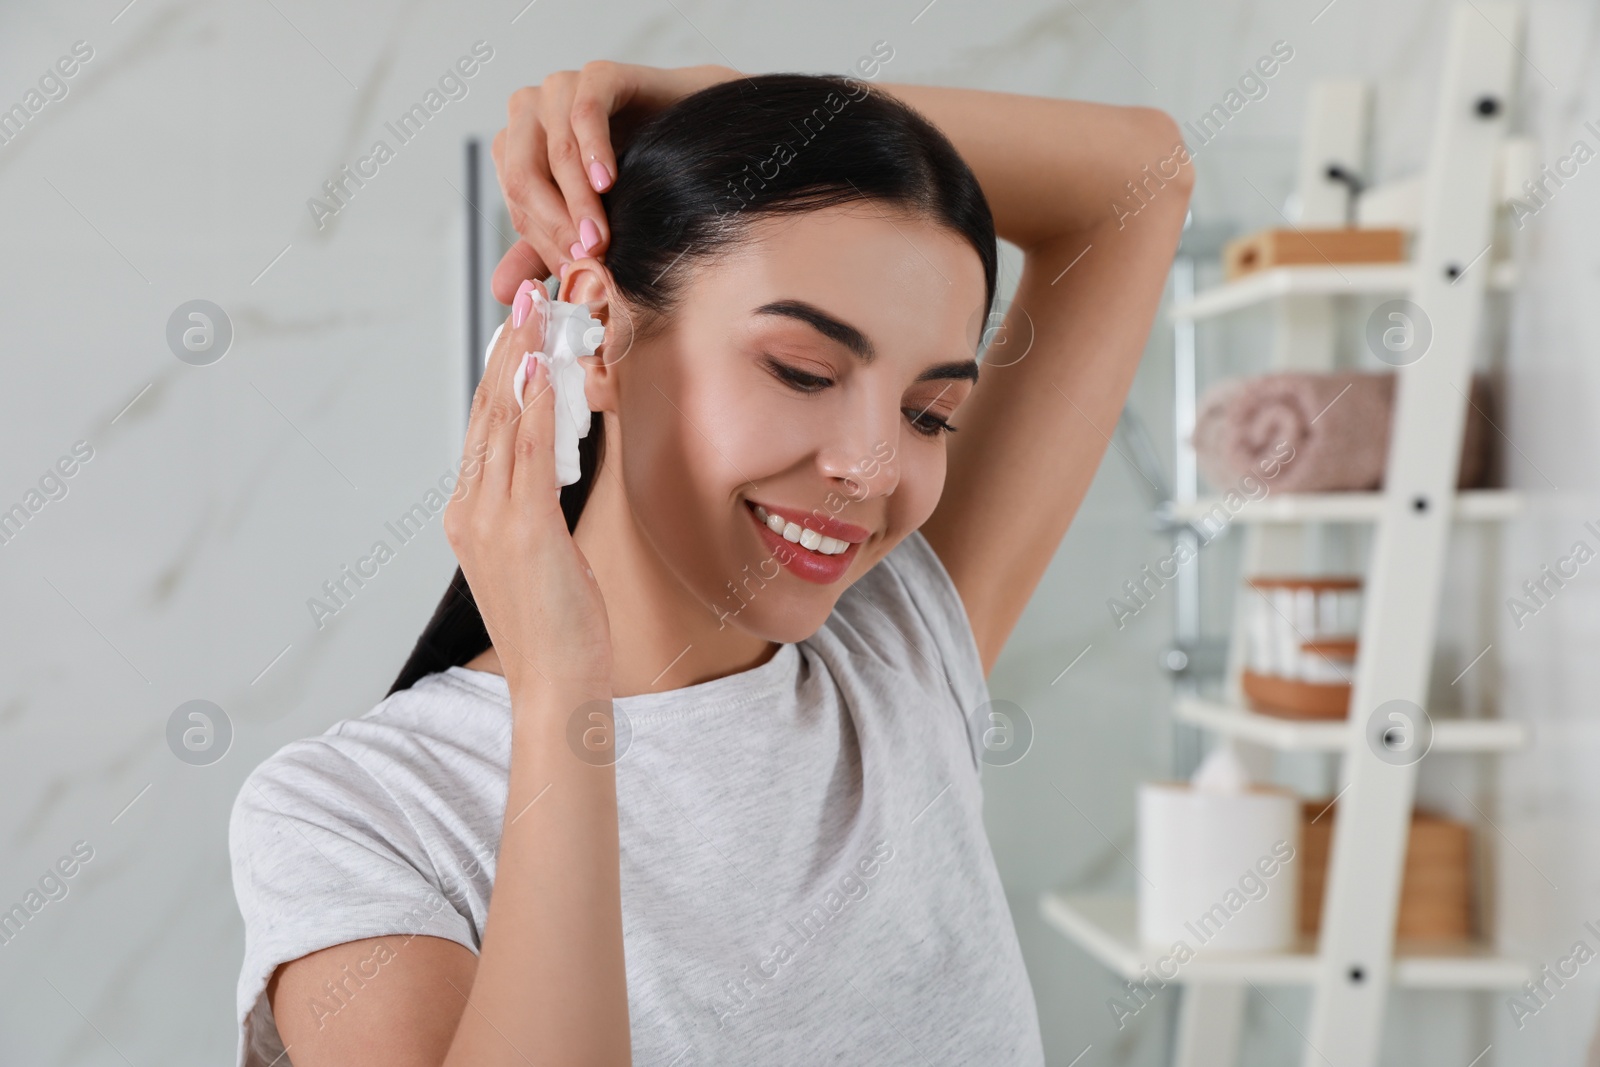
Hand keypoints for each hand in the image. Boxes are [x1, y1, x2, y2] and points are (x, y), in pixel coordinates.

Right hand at [444, 280, 612, 697]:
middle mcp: (471, 509)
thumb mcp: (544, 556)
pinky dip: (533, 404)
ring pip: (504, 420)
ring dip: (521, 357)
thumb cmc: (558, 627)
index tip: (520, 325)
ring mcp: (492, 518)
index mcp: (471, 514)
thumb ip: (538, 508)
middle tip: (526, 295)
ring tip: (536, 309)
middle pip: (488, 411)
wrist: (555, 686)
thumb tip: (554, 470)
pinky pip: (529, 453)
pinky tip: (542, 366)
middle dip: (508, 346)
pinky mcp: (524, 530)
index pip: (486, 427)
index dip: (502, 370)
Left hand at [489, 61, 737, 303]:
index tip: (577, 276)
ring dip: (578, 199)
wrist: (694, 135)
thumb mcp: (585, 222)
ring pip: (555, 150)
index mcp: (518, 150)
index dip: (545, 244)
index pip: (519, 204)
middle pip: (525, 177)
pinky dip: (594, 150)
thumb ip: (543, 252)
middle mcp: (531, 115)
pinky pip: (585, 112)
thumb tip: (502, 293)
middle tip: (589, 260)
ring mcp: (560, 89)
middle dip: (557, 224)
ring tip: (601, 236)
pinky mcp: (597, 74)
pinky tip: (608, 182)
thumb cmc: (637, 176)